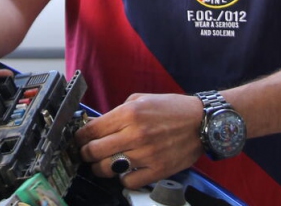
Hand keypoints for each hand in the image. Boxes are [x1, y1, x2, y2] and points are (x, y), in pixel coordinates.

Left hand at [73, 93, 204, 188]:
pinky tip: (125, 171)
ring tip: (102, 164)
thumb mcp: (141, 99)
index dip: (79, 137)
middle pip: (94, 151)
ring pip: (108, 169)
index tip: (78, 139)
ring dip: (100, 168)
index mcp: (129, 113)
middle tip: (86, 153)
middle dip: (85, 153)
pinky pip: (128, 182)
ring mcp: (146, 154)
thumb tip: (96, 125)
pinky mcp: (157, 170)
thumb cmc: (173, 109)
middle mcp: (135, 134)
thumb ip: (117, 112)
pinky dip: (122, 179)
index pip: (91, 130)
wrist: (203, 121)